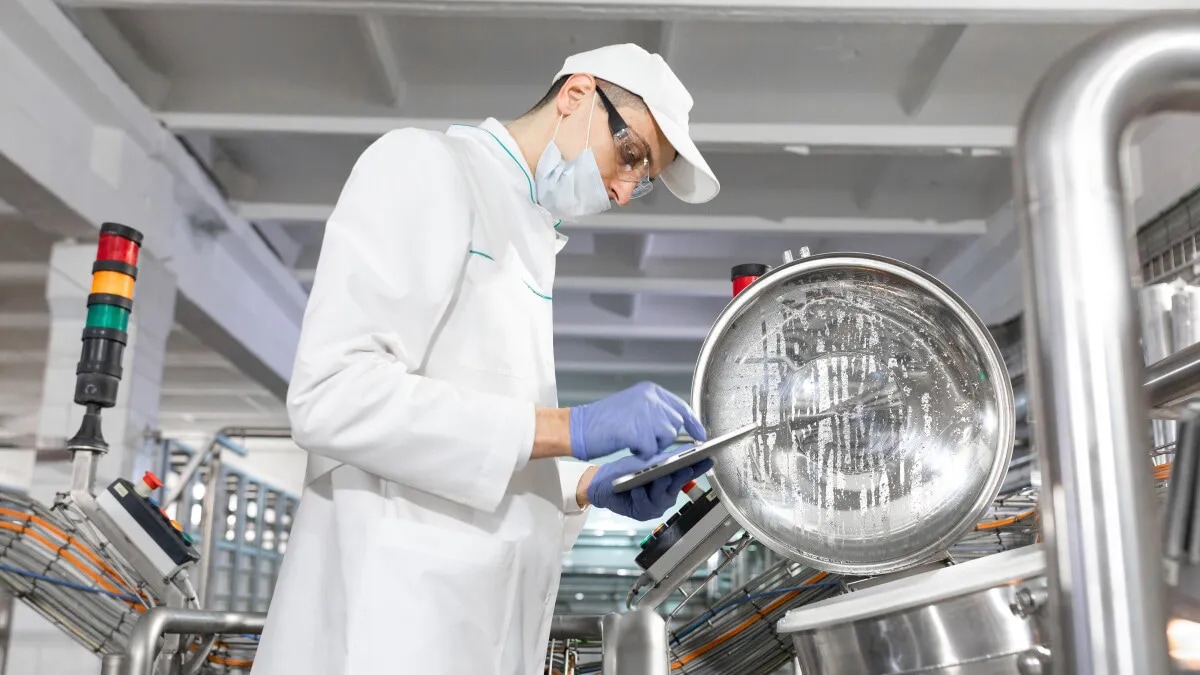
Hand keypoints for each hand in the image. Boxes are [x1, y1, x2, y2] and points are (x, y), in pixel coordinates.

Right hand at [568, 382, 705, 460]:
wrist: (579, 427)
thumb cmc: (603, 420)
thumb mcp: (633, 406)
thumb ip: (655, 412)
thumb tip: (677, 425)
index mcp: (650, 391)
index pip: (681, 406)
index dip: (693, 423)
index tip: (700, 435)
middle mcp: (650, 399)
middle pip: (676, 424)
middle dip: (666, 438)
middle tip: (646, 440)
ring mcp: (645, 414)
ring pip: (667, 438)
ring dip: (654, 445)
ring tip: (634, 441)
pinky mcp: (638, 431)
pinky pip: (651, 450)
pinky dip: (642, 453)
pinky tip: (629, 446)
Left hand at [585, 451, 713, 520]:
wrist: (603, 482)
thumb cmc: (625, 471)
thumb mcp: (647, 461)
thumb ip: (667, 459)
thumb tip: (688, 450)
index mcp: (669, 481)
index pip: (687, 474)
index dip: (699, 469)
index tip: (708, 460)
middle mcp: (665, 495)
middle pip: (676, 487)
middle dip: (679, 477)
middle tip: (684, 468)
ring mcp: (655, 506)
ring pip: (662, 497)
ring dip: (659, 487)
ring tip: (657, 478)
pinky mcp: (642, 513)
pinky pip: (645, 505)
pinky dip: (640, 496)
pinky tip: (636, 490)